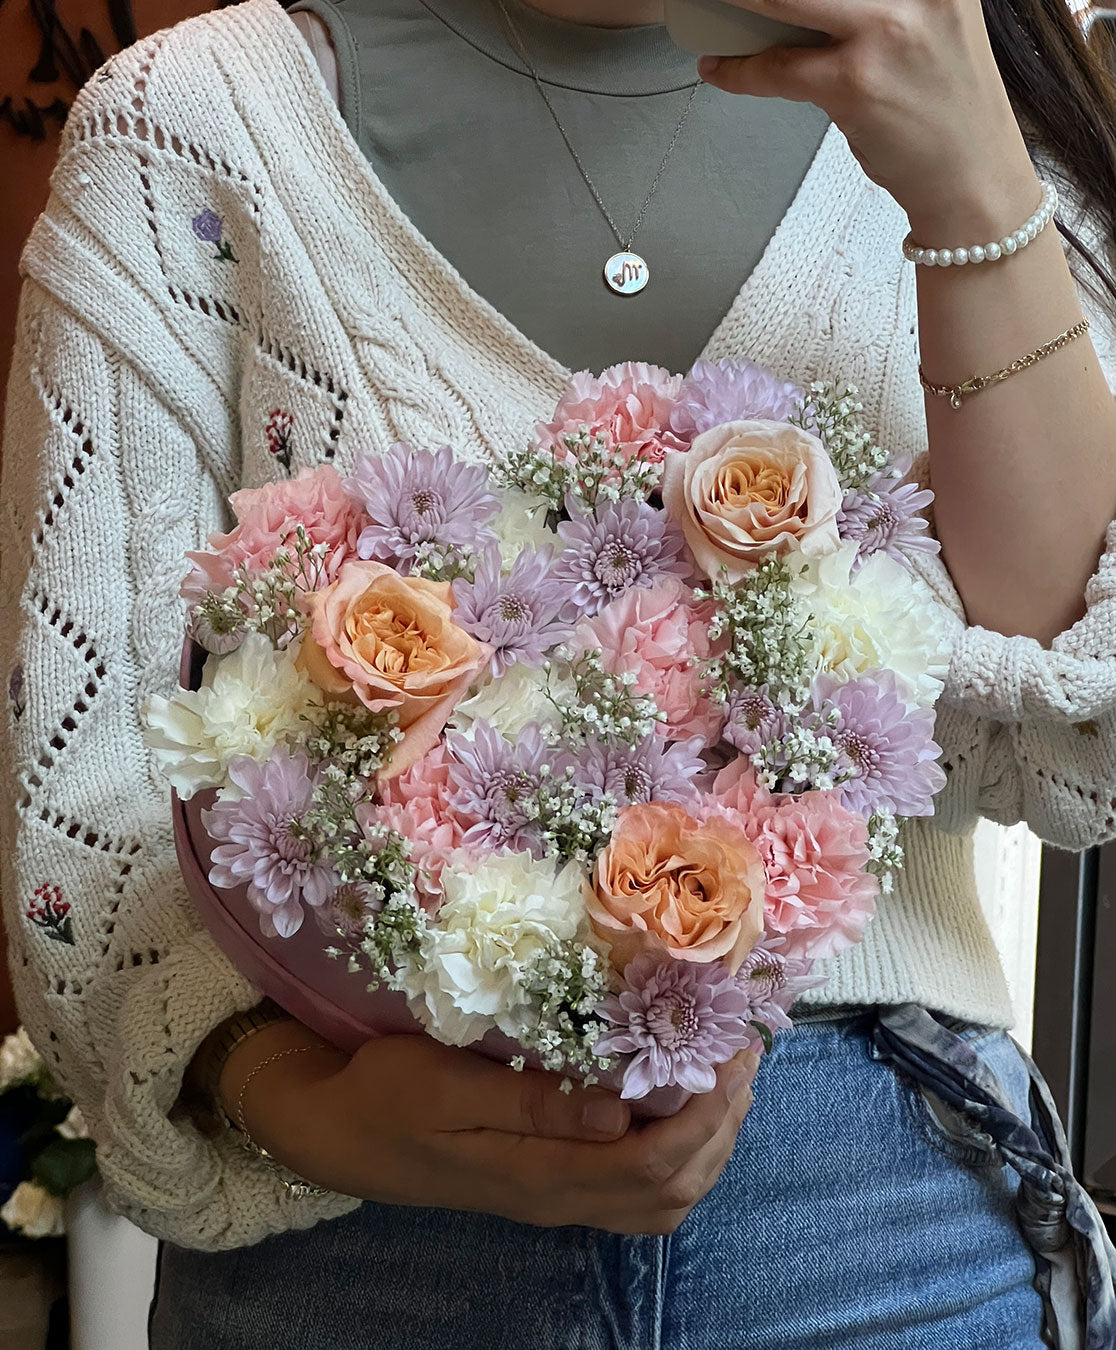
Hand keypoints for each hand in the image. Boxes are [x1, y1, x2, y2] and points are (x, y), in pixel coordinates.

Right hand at [232, 1028, 759, 1235]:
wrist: (338, 1134)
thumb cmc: (386, 1095)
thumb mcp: (446, 1085)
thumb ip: (532, 1103)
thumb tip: (621, 1113)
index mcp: (538, 1173)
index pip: (653, 1164)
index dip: (705, 1113)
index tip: (730, 1048)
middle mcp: (558, 1198)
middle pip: (673, 1187)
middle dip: (723, 1122)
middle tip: (744, 1051)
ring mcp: (555, 1198)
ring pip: (662, 1199)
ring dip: (709, 1142)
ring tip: (728, 1077)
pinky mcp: (548, 1185)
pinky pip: (636, 1194)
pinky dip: (679, 1156)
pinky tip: (681, 1110)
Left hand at [696, 0, 1040, 238]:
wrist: (973, 179)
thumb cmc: (947, 107)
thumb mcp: (933, 25)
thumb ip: (883, 5)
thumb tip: (802, 8)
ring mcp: (886, 31)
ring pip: (786, 0)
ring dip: (741, 2)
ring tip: (713, 5)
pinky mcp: (855, 82)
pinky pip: (779, 68)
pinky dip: (741, 70)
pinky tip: (719, 67)